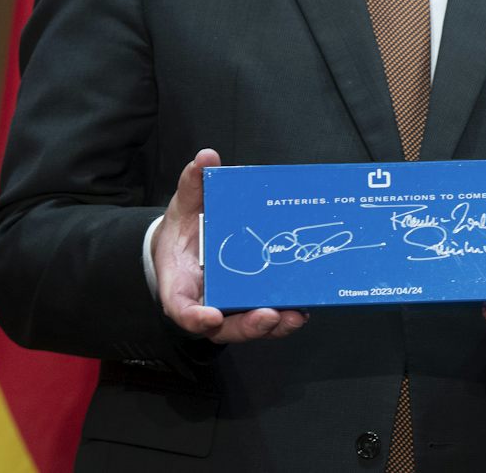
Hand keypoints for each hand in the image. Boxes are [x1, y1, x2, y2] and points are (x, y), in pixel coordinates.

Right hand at [153, 148, 307, 342]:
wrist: (189, 247)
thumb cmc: (185, 232)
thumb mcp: (184, 206)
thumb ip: (193, 184)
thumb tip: (206, 158)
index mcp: (181, 285)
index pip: (182, 309)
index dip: (195, 317)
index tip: (209, 316)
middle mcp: (206, 303)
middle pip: (223, 327)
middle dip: (247, 325)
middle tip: (268, 315)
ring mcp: (230, 307)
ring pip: (249, 326)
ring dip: (274, 326)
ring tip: (295, 315)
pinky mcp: (251, 303)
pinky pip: (268, 313)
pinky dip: (285, 314)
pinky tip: (304, 305)